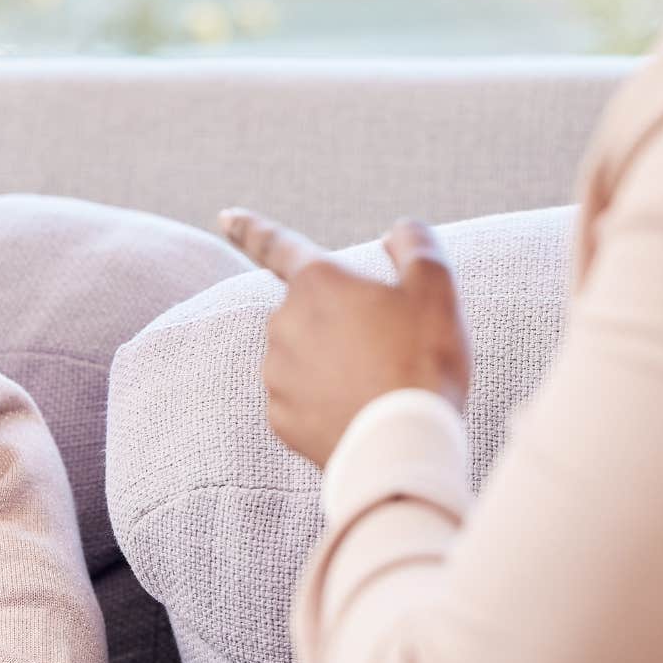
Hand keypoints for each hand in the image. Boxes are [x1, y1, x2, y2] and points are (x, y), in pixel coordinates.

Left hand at [220, 209, 470, 467]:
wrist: (405, 446)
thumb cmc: (424, 361)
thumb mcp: (437, 290)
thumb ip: (416, 246)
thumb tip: (398, 233)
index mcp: (318, 283)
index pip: (278, 245)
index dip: (251, 228)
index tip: (225, 216)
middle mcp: (284, 323)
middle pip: (309, 312)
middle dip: (338, 322)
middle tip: (387, 348)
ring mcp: (277, 374)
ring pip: (302, 356)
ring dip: (331, 363)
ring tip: (377, 385)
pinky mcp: (279, 418)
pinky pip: (300, 399)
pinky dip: (324, 402)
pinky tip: (357, 412)